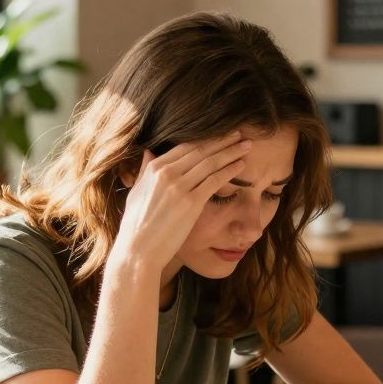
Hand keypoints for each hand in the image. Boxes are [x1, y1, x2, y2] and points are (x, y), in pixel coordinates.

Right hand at [111, 131, 250, 271]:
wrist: (138, 250)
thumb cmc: (136, 225)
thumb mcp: (136, 192)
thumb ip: (144, 171)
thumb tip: (148, 152)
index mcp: (154, 168)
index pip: (185, 146)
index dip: (206, 138)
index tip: (220, 134)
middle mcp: (166, 173)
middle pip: (201, 150)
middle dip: (222, 140)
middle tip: (239, 133)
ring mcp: (179, 187)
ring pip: (210, 163)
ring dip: (231, 152)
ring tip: (246, 145)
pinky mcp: (190, 203)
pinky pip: (214, 181)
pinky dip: (229, 171)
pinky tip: (241, 165)